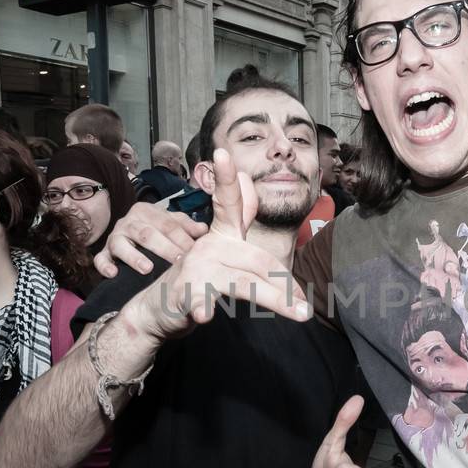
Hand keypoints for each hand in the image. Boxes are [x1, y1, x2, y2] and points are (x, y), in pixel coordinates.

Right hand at [95, 200, 208, 277]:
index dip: (182, 238)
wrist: (128, 230)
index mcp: (147, 211)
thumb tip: (204, 230)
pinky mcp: (103, 252)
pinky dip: (105, 266)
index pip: (167, 224)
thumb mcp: (171, 222)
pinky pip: (100, 258)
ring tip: (147, 269)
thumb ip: (187, 226)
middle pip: (147, 234)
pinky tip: (113, 273)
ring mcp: (115, 237)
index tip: (194, 252)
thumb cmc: (156, 228)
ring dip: (134, 257)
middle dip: (164, 248)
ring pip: (122, 244)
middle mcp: (129, 222)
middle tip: (178, 262)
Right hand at [124, 149, 308, 340]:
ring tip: (298, 312)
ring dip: (274, 298)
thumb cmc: (202, 280)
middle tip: (306, 308)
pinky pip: (199, 298)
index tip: (222, 152)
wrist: (161, 309)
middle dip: (286, 286)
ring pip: (243, 282)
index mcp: (222, 235)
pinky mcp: (183, 291)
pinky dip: (201, 307)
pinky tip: (204, 315)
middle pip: (258, 261)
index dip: (228, 179)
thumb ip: (245, 230)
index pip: (229, 202)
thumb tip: (252, 188)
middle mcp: (209, 246)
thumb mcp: (228, 253)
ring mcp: (195, 268)